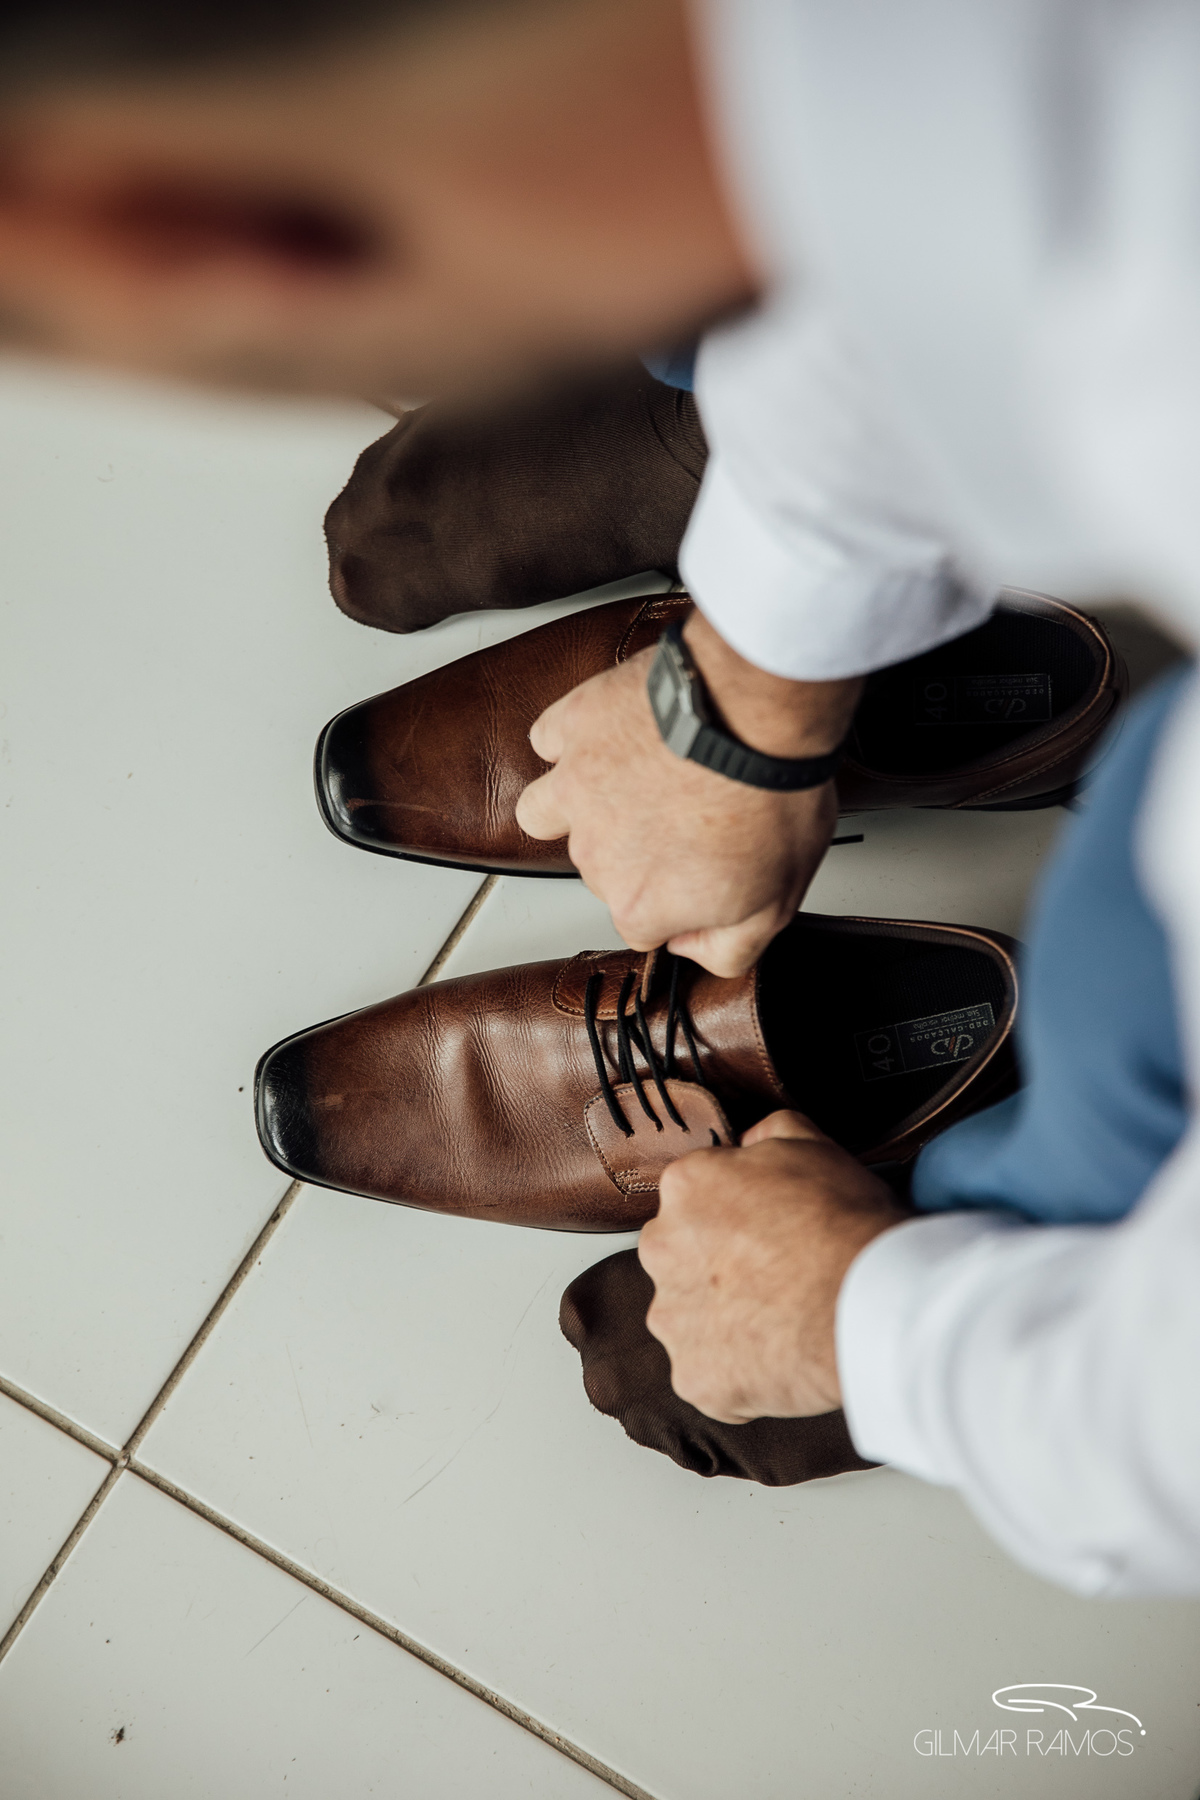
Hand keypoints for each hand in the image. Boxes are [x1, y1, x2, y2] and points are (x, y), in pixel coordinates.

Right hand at [515, 611, 860, 977]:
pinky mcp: (573, 728)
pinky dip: (568, 742)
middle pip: (601, 868)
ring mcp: (575, 788)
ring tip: (624, 788)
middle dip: (634, 850)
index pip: (641, 927)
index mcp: (639, 906)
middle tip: (685, 817)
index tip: (700, 872)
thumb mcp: (778, 900)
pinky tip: (600, 739)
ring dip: (579, 806)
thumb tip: (693, 951)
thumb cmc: (770, 798)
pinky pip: (548, 743)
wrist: (754, 710)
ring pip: (547, 812)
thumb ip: (728, 948)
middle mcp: (594, 855)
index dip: (675, 903)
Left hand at [638, 1110, 905, 1420]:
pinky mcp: (692, 1377)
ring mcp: (674, 1319)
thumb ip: (768, 1134)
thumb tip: (751, 1142)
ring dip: (725, 1322)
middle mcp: (662, 1249)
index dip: (740, 1214)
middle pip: (683, 1257)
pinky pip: (710, 1375)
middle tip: (778, 1277)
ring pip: (691, 1319)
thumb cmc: (846, 1225)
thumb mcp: (813, 1145)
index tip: (771, 1230)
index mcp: (686, 1187)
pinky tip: (782, 1359)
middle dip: (719, 1268)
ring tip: (783, 1321)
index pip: (698, 1197)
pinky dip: (739, 1373)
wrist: (869, 1305)